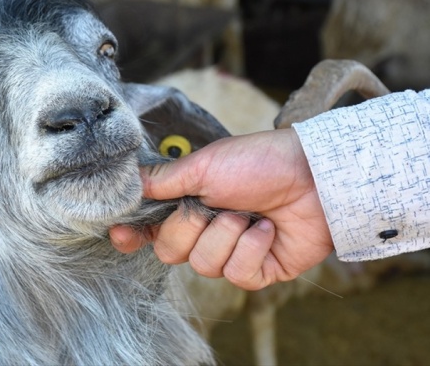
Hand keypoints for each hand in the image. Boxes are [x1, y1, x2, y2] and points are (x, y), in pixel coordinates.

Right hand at [110, 128, 333, 289]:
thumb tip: (129, 184)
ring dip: (226, 236)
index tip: (123, 235)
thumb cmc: (259, 162)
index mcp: (188, 204)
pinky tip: (267, 230)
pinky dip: (252, 249)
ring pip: (204, 265)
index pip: (151, 229)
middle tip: (213, 206)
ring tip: (248, 214)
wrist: (314, 175)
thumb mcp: (205, 165)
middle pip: (171, 252)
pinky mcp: (258, 270)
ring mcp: (232, 252)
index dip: (134, 235)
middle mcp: (206, 231)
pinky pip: (238, 274)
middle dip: (190, 229)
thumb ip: (164, 180)